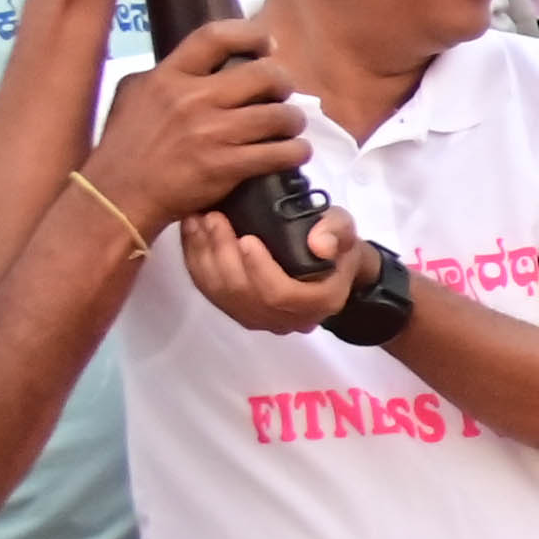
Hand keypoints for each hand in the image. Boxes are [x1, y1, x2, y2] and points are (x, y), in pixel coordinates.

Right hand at [82, 15, 307, 232]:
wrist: (116, 195)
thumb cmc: (124, 145)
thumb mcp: (134, 94)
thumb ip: (168, 75)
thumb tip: (207, 62)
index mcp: (168, 76)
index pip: (216, 36)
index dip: (253, 35)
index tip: (268, 46)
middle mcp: (192, 98)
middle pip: (264, 74)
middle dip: (283, 83)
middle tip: (281, 95)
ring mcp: (210, 133)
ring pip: (280, 115)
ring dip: (293, 121)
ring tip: (288, 127)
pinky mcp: (225, 165)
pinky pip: (281, 153)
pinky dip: (296, 152)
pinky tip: (293, 153)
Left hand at [179, 197, 363, 335]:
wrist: (325, 262)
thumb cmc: (335, 244)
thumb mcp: (345, 229)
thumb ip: (337, 232)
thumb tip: (319, 244)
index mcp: (318, 302)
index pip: (281, 294)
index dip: (260, 269)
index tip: (247, 238)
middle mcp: (286, 319)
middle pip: (244, 295)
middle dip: (224, 256)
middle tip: (215, 219)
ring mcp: (259, 318)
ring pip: (221, 294)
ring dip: (204, 256)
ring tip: (200, 220)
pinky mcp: (237, 310)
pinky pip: (209, 291)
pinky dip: (196, 261)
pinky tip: (192, 233)